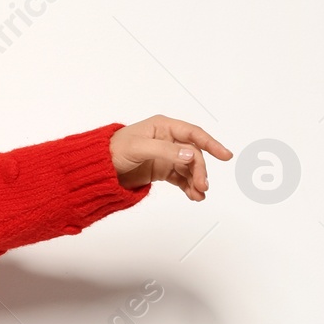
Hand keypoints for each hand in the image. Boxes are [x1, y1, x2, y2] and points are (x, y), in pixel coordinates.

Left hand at [109, 114, 232, 200]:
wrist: (98, 167)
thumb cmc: (113, 150)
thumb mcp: (138, 148)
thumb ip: (165, 150)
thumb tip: (190, 154)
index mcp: (163, 127)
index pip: (193, 133)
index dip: (211, 143)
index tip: (225, 155)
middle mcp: (167, 140)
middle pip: (193, 154)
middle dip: (200, 170)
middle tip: (202, 186)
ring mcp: (166, 156)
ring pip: (189, 168)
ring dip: (196, 181)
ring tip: (198, 194)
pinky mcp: (162, 170)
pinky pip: (181, 178)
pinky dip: (188, 187)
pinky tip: (193, 196)